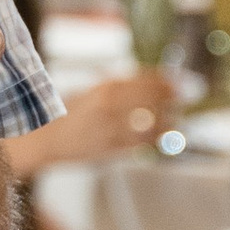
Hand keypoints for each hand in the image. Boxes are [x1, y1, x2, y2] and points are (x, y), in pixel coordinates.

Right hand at [14, 69, 173, 172]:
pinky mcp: (111, 149)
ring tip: (178, 119)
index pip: (145, 81)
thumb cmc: (62, 113)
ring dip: (169, 120)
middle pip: (153, 100)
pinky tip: (163, 136)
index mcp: (104, 88)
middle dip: (173, 98)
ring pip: (152, 124)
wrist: (42, 139)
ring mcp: (112, 129)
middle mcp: (111, 107)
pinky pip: (141, 143)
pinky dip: (154, 138)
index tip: (179, 80)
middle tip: (187, 95)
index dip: (166, 80)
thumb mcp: (88, 92)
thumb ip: (114, 88)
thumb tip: (143, 81)